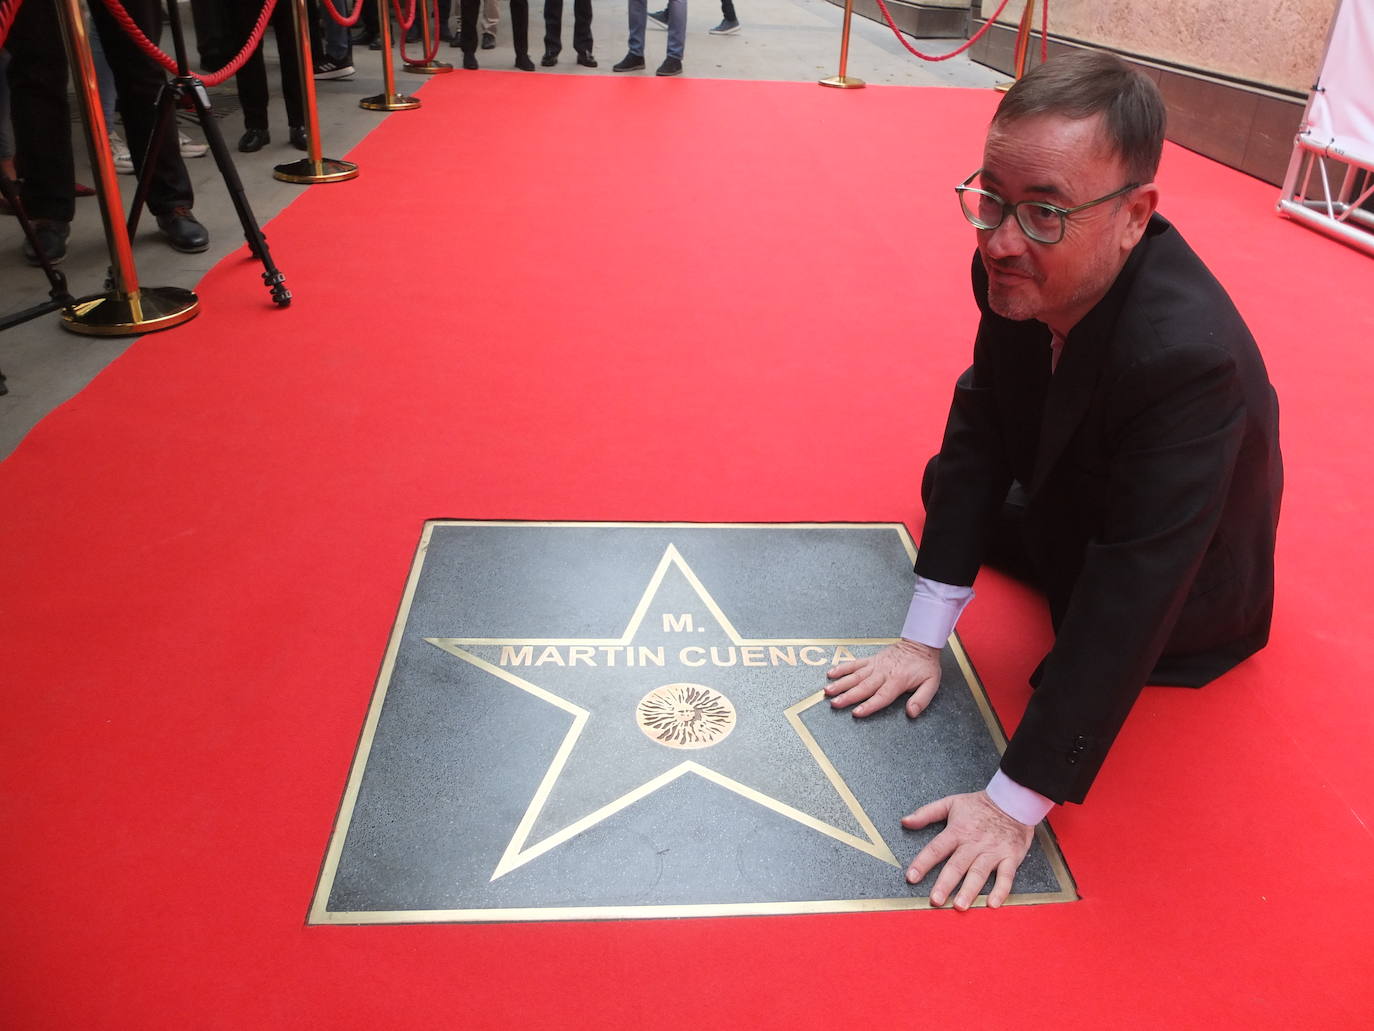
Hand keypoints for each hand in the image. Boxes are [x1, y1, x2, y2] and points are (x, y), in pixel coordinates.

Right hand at [824, 639, 941, 717]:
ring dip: (841, 683)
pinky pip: (855, 664)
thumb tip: (911, 713)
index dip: (868, 705)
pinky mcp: (871, 660)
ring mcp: (875, 665)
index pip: (881, 696)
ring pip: (855, 676)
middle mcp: (883, 673)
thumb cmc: (925, 665)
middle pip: (863, 687)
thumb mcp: (931, 684)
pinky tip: (831, 673)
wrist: (921, 643)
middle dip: (848, 696)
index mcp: (897, 680)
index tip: (856, 713)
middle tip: (834, 703)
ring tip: (828, 691)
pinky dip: (842, 668)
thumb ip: (921, 699)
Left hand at [901, 791, 1034, 909]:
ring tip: (960, 906)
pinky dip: (1001, 891)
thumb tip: (905, 821)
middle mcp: (973, 843)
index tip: (911, 877)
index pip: (936, 848)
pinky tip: (993, 904)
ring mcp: (992, 851)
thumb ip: (926, 813)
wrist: (1013, 801)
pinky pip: (1006, 876)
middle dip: (945, 884)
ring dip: (969, 890)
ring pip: (979, 873)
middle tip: (935, 901)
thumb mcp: (950, 803)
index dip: (923, 863)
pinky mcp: (1010, 857)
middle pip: (957, 865)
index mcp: (957, 831)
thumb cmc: (979, 805)